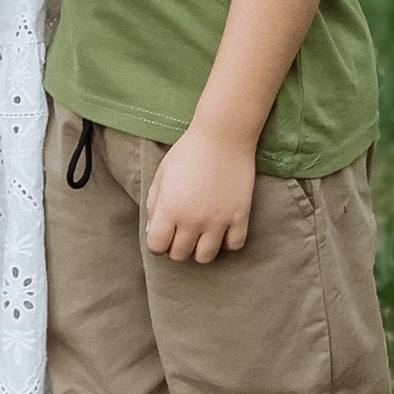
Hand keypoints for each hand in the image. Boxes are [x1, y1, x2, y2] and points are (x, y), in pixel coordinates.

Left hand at [142, 123, 257, 264]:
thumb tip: (154, 230)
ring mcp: (218, 221)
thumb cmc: (188, 152)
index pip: (157, 247)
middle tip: (182, 232)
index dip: (158, 243)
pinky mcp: (240, 217)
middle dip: (177, 246)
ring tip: (201, 234)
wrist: (223, 135)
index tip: (163, 234)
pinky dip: (227, 242)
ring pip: (205, 257)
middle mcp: (192, 220)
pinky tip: (223, 229)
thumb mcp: (162, 174)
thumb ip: (154, 205)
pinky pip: (234, 246)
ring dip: (200, 249)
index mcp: (169, 209)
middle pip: (180, 255)